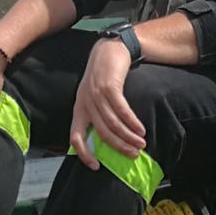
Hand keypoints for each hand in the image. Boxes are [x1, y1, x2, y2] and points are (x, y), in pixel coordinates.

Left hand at [68, 39, 145, 169]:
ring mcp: (96, 94)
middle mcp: (85, 103)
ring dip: (128, 136)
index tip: (96, 166)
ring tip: (141, 144)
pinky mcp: (108, 86)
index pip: (74, 137)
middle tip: (133, 154)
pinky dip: (132, 122)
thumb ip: (98, 115)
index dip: (83, 154)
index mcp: (79, 109)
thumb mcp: (95, 96)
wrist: (109, 48)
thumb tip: (112, 139)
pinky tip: (140, 129)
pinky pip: (121, 110)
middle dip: (118, 147)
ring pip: (112, 123)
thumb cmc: (104, 76)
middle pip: (101, 133)